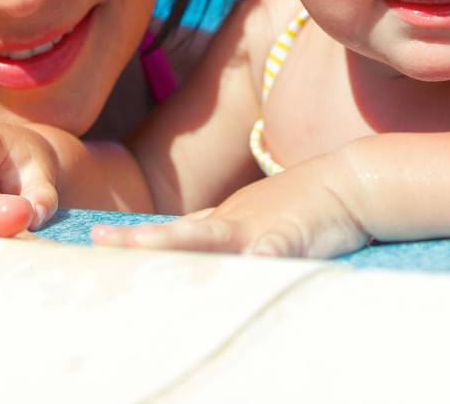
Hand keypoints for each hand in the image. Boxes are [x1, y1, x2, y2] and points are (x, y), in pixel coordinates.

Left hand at [91, 158, 368, 258]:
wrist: (350, 181)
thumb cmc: (301, 206)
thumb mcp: (254, 220)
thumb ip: (221, 234)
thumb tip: (187, 246)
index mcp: (226, 222)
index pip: (174, 232)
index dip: (136, 238)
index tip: (99, 239)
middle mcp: (235, 223)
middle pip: (182, 233)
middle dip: (143, 240)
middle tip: (104, 243)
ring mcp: (261, 228)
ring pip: (214, 237)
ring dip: (179, 243)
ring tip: (144, 248)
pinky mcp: (293, 236)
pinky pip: (273, 250)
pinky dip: (258, 258)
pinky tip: (245, 268)